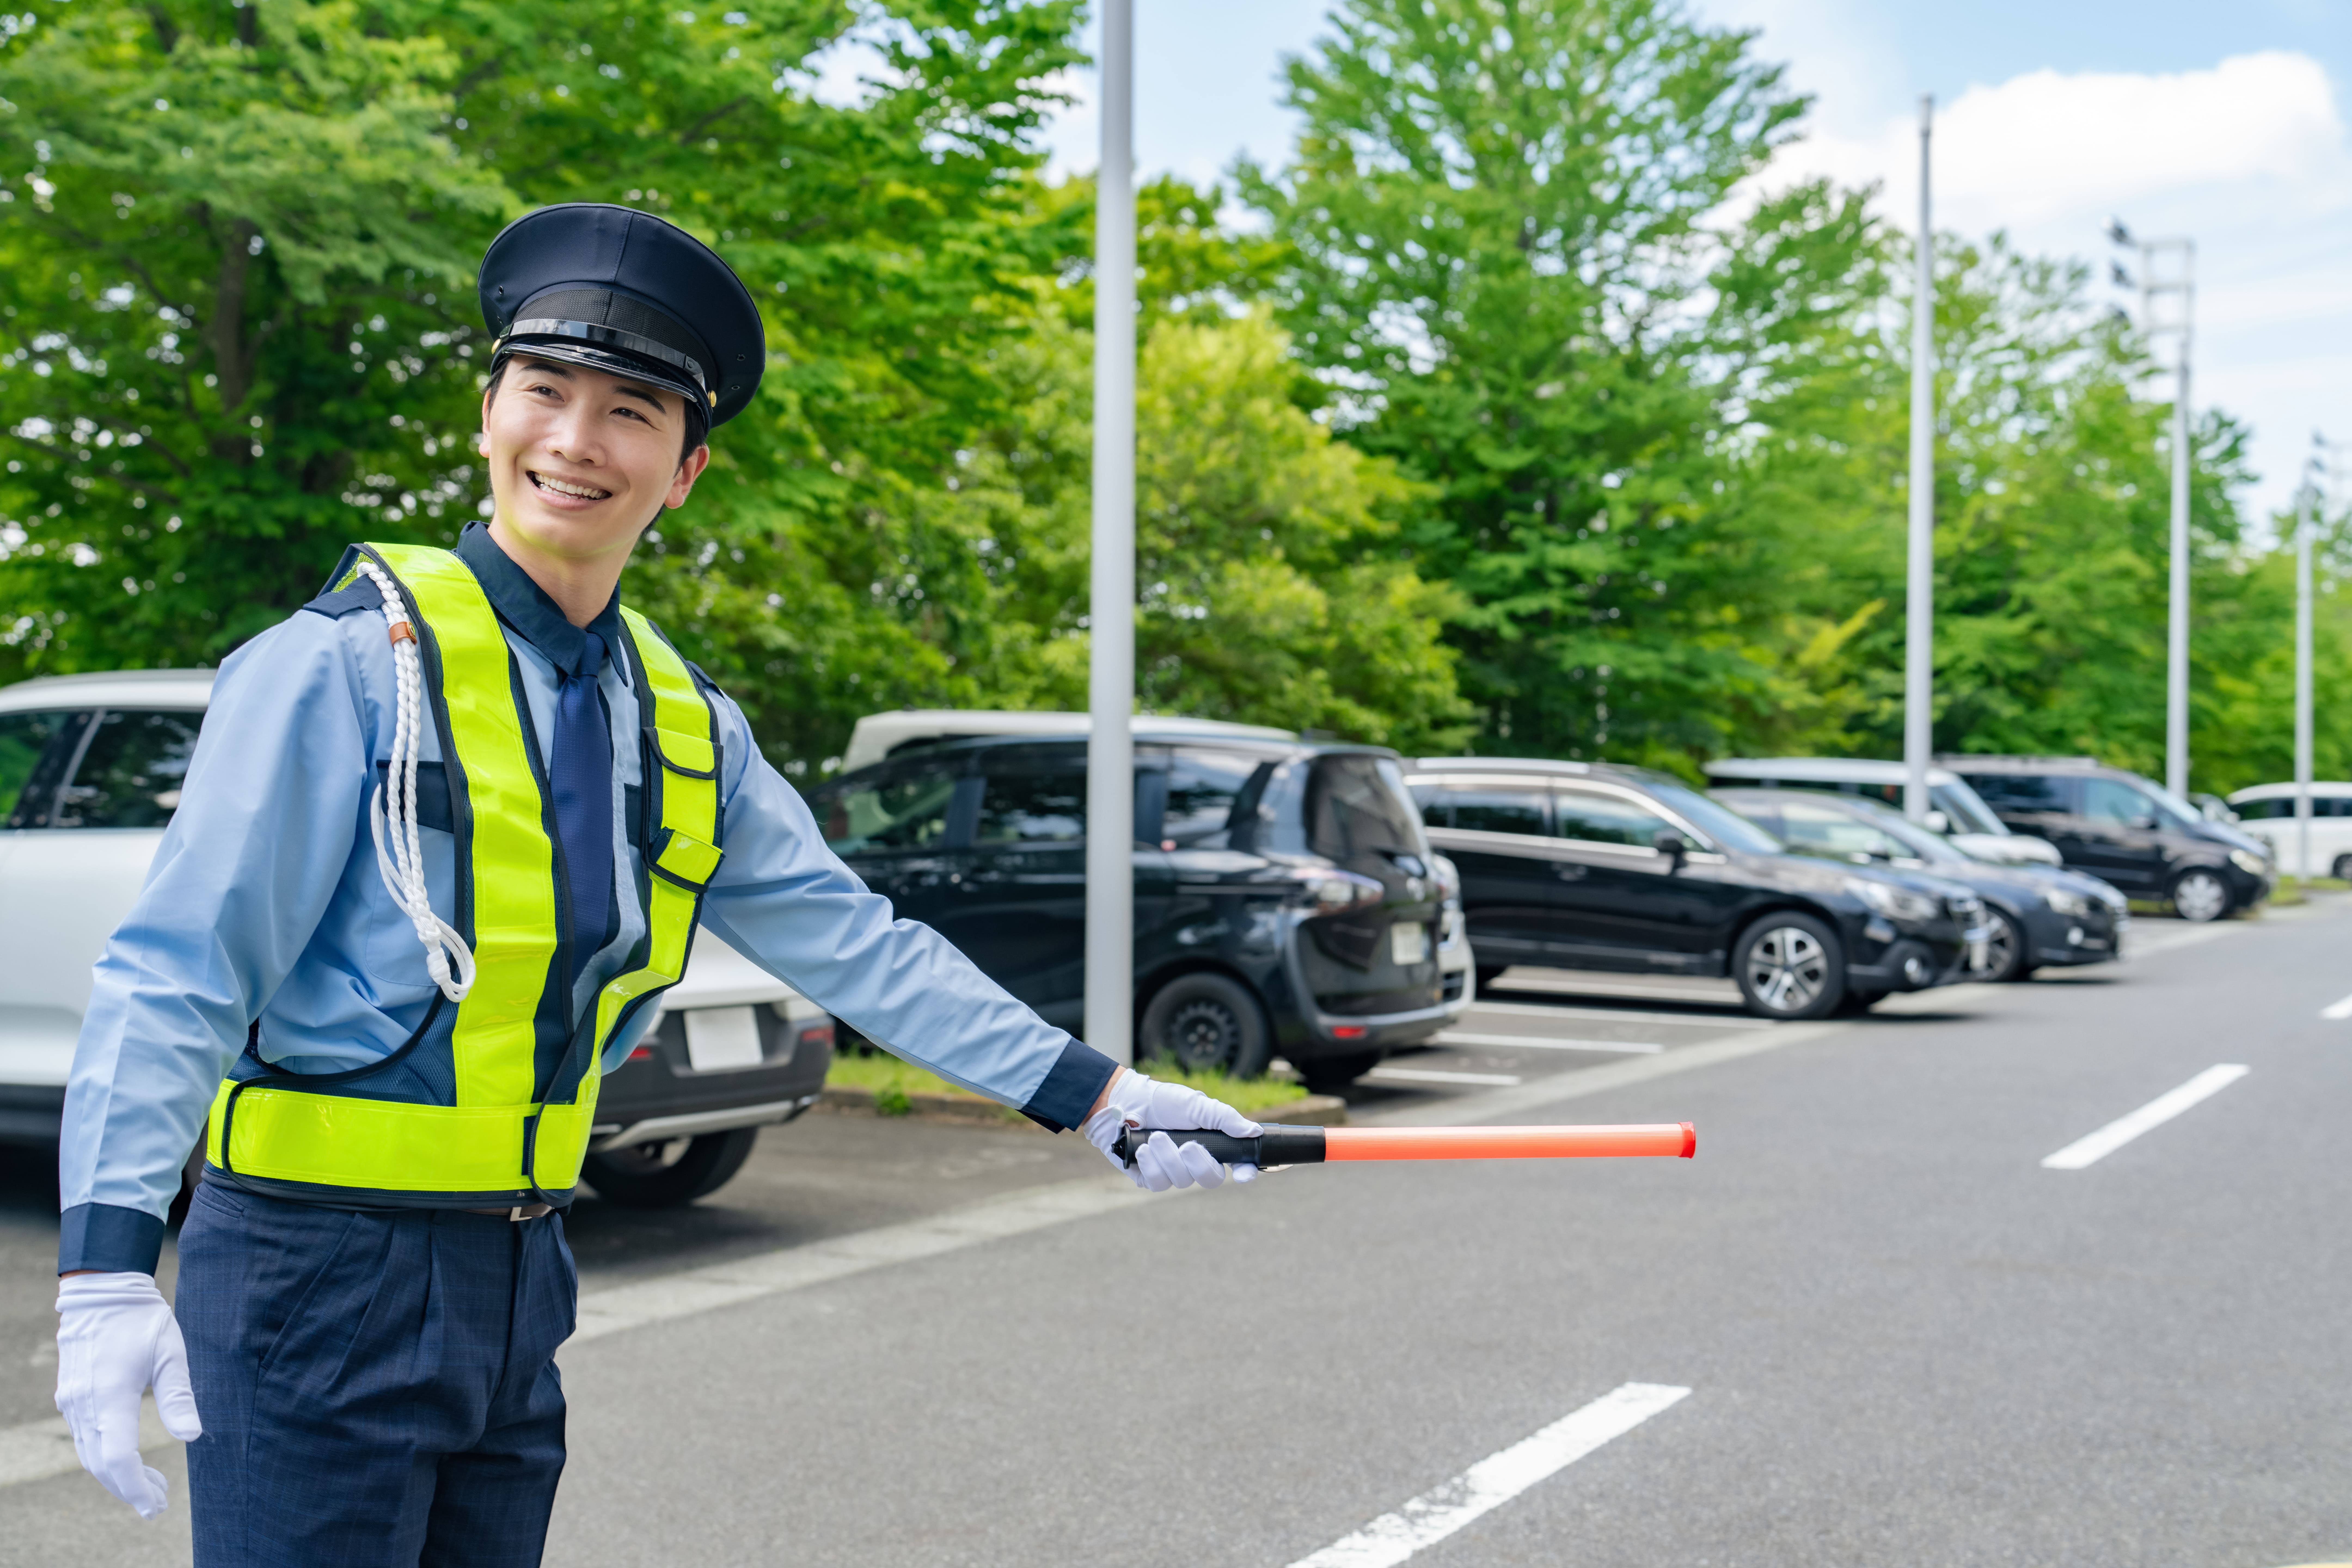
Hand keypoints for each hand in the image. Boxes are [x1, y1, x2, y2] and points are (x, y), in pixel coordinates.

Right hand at [54, 1272, 202, 1517]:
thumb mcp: (170, 1352)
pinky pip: (86, 1440)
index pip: (118, 1457)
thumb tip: (193, 1436)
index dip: (136, 1486)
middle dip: (130, 1489)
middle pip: (102, 1464)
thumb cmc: (142, 1320)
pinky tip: (129, 1462)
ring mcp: (73, 1402)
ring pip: (91, 1455)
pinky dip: (105, 1458)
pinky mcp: (72, 1398)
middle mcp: (85, 1404)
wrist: (103, 1293)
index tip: (157, 1505)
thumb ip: (178, 1395)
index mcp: (110, 1395)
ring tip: (151, 1489)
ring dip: (118, 1477)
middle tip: (159, 1505)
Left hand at [1082, 1069, 1262, 1190]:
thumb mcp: (1196, 1104)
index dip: (1244, 1172)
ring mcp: (1173, 1172)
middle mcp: (1195, 1162)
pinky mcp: (1151, 1178)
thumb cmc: (1163, 1101)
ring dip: (1167, 1157)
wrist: (1125, 1102)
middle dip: (1198, 1163)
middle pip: (1210, 1179)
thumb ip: (1225, 1119)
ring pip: (1181, 1181)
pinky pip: (1157, 1183)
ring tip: (1155, 1136)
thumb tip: (1254, 1131)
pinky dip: (1150, 1165)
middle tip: (1187, 1144)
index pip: (1237, 1164)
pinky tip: (1143, 1149)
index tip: (1242, 1176)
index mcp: (1212, 1144)